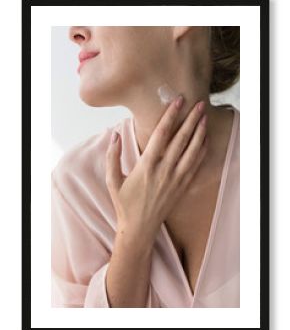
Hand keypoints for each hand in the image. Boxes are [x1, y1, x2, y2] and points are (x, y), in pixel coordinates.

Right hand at [105, 95, 207, 239]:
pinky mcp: (183, 187)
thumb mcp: (112, 180)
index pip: (161, 135)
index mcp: (146, 166)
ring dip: (200, 132)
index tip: (177, 101)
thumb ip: (112, 157)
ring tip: (205, 117)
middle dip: (191, 119)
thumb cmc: (124, 204)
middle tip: (199, 103)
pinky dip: (202, 151)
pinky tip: (205, 140)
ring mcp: (176, 179)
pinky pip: (196, 165)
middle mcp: (164, 171)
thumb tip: (114, 135)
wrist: (140, 228)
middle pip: (181, 139)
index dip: (170, 116)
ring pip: (192, 151)